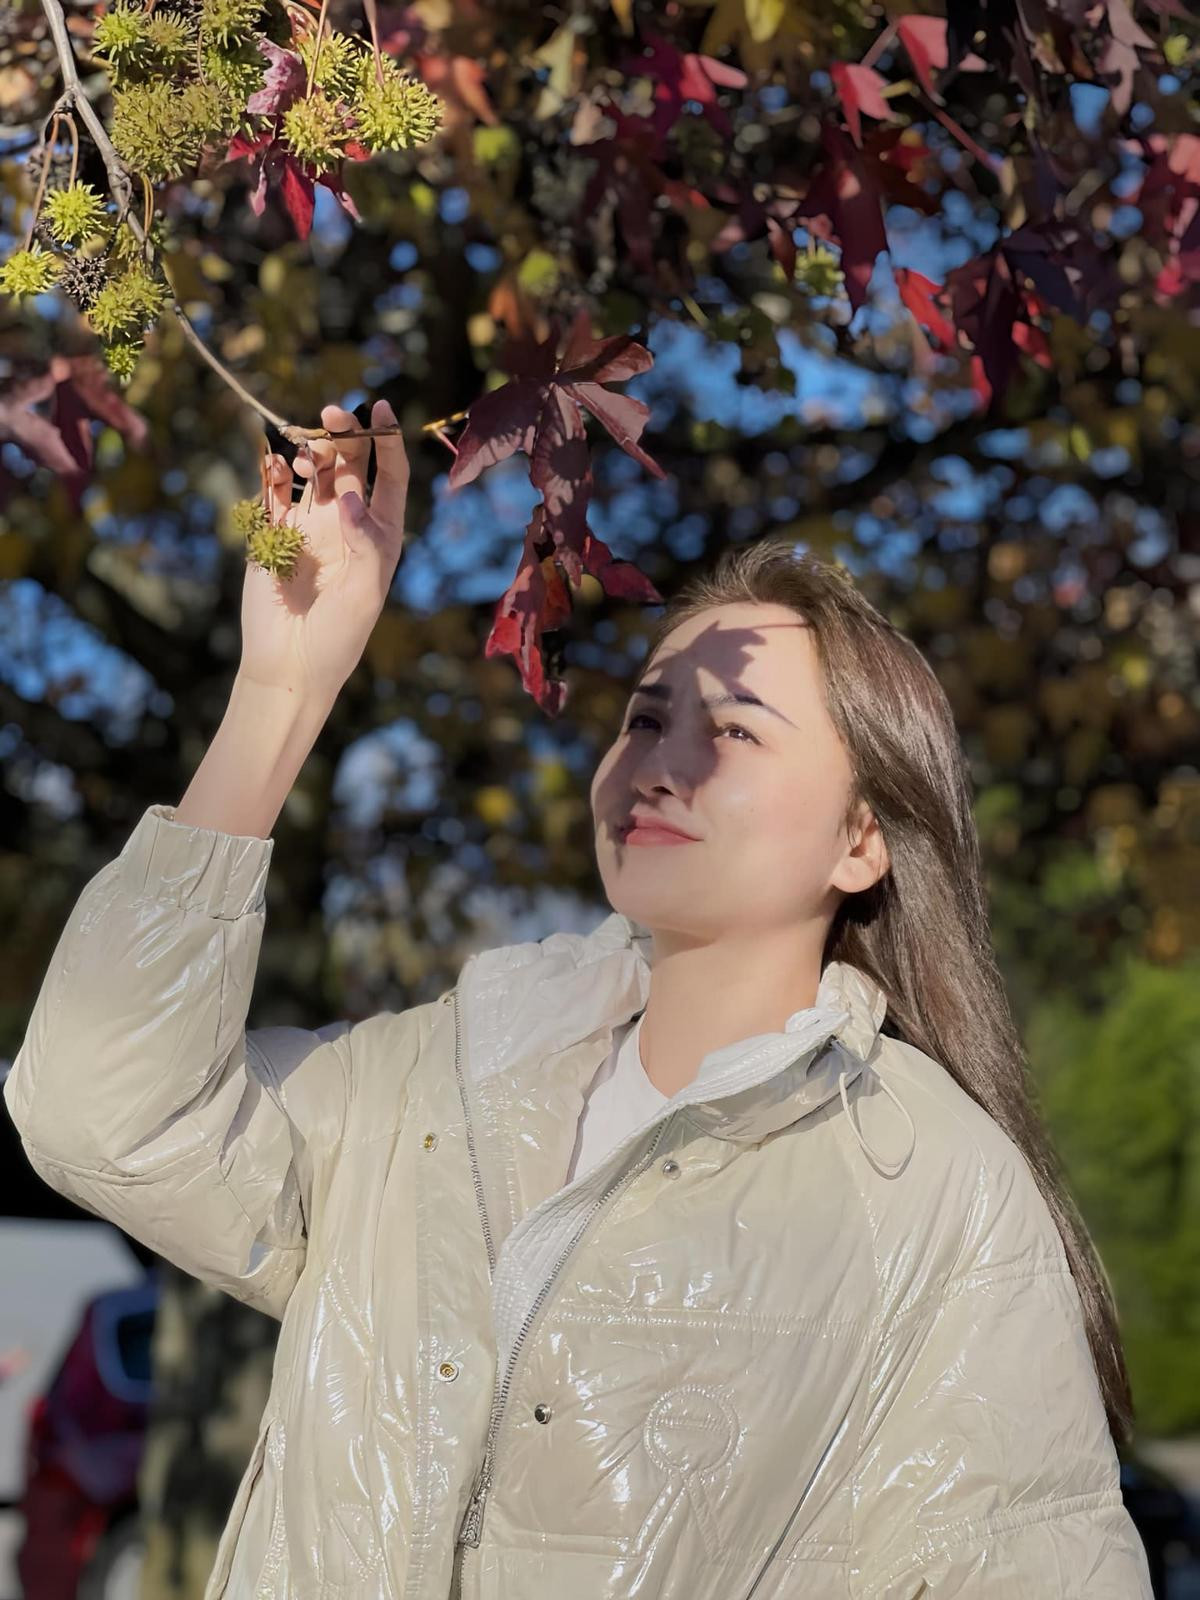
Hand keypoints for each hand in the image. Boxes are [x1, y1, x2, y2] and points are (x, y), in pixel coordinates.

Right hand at [238, 398, 409, 696]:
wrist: (289, 666)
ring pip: (310, 471)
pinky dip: (271, 471)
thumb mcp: (364, 595)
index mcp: (379, 535)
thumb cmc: (337, 638)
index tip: (381, 408)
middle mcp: (346, 524)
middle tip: (330, 413)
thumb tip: (347, 498)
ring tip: (302, 456)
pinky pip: (272, 491)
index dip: (387, 441)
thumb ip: (363, 544)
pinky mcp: (273, 533)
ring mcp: (309, 526)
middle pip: (348, 464)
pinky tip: (272, 466)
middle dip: (342, 434)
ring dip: (308, 451)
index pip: (389, 477)